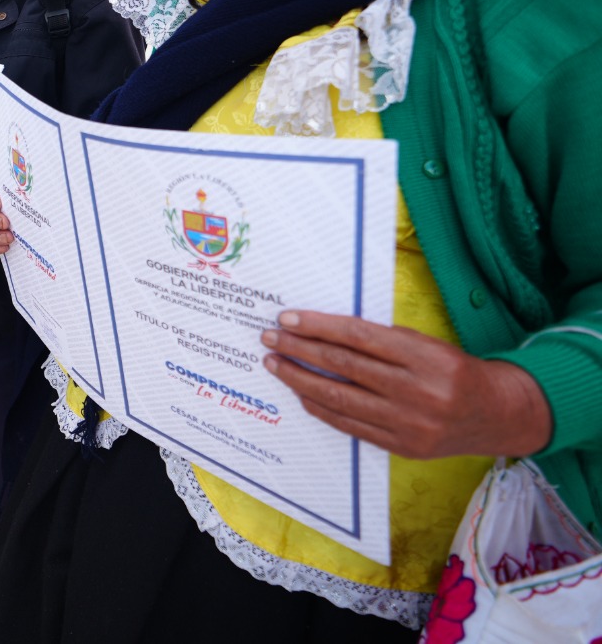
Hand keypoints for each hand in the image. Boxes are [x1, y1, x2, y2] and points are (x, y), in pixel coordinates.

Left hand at [261, 310, 552, 459]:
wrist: (496, 413)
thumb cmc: (453, 369)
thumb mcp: (425, 343)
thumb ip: (381, 340)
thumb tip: (321, 331)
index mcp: (425, 358)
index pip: (358, 336)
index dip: (318, 326)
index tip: (287, 318)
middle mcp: (418, 391)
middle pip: (343, 366)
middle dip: (299, 350)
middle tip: (270, 338)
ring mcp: (409, 423)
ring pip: (339, 398)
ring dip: (300, 380)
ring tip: (276, 364)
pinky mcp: (403, 446)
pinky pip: (350, 425)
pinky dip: (321, 407)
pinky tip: (302, 393)